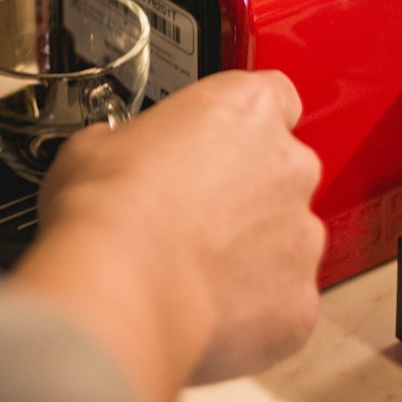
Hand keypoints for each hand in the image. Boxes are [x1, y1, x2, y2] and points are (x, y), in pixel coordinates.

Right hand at [6, 70, 325, 401]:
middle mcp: (288, 164)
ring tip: (193, 264)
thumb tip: (120, 155)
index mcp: (247, 108)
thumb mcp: (100, 140)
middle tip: (193, 209)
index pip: (274, 96)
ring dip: (253, 248)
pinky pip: (283, 297)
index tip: (219, 140)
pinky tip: (203, 302)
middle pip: (283, 170)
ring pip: (286, 237)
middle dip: (247, 190)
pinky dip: (254, 304)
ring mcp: (301, 233)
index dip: (244, 123)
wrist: (122, 284)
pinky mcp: (299, 298)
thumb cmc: (110, 206)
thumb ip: (135, 139)